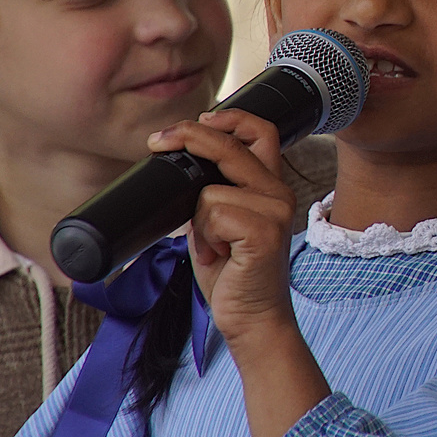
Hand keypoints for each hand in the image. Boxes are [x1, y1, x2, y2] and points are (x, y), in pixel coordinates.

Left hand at [148, 110, 295, 348]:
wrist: (252, 320)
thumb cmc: (233, 274)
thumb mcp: (218, 223)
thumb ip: (211, 193)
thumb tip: (178, 165)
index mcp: (270, 186)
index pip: (260, 130)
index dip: (229, 116)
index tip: (197, 121)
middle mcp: (279, 192)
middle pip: (230, 145)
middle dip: (188, 137)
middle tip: (157, 142)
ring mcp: (275, 211)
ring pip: (209, 189)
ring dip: (197, 220)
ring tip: (212, 247)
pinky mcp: (264, 232)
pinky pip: (212, 213)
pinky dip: (205, 237)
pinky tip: (218, 256)